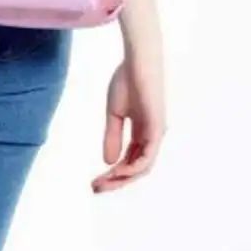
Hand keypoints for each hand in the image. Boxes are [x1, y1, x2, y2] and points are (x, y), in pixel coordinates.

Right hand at [93, 52, 165, 193]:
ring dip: (122, 179)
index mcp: (143, 134)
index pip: (129, 161)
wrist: (138, 62)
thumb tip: (108, 162)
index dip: (112, 174)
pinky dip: (133, 167)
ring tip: (102, 184)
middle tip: (95, 189)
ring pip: (142, 168)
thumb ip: (112, 137)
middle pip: (136, 170)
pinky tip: (117, 171)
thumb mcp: (115, 115)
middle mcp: (151, 138)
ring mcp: (156, 134)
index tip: (94, 181)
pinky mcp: (157, 128)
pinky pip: (147, 157)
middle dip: (115, 182)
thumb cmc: (127, 82)